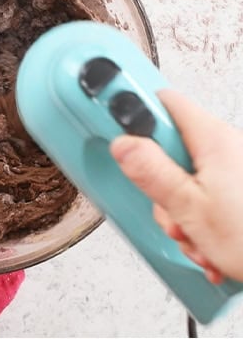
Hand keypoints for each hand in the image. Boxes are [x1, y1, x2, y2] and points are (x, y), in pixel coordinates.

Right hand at [111, 89, 242, 283]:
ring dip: (181, 214)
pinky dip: (201, 221)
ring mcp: (235, 169)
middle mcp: (229, 147)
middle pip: (170, 151)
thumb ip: (151, 171)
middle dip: (161, 188)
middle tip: (169, 210)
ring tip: (195, 236)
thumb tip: (123, 144)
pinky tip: (208, 242)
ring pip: (185, 180)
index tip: (116, 129)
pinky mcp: (238, 189)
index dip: (135, 115)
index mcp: (215, 140)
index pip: (164, 103)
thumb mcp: (189, 207)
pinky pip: (206, 196)